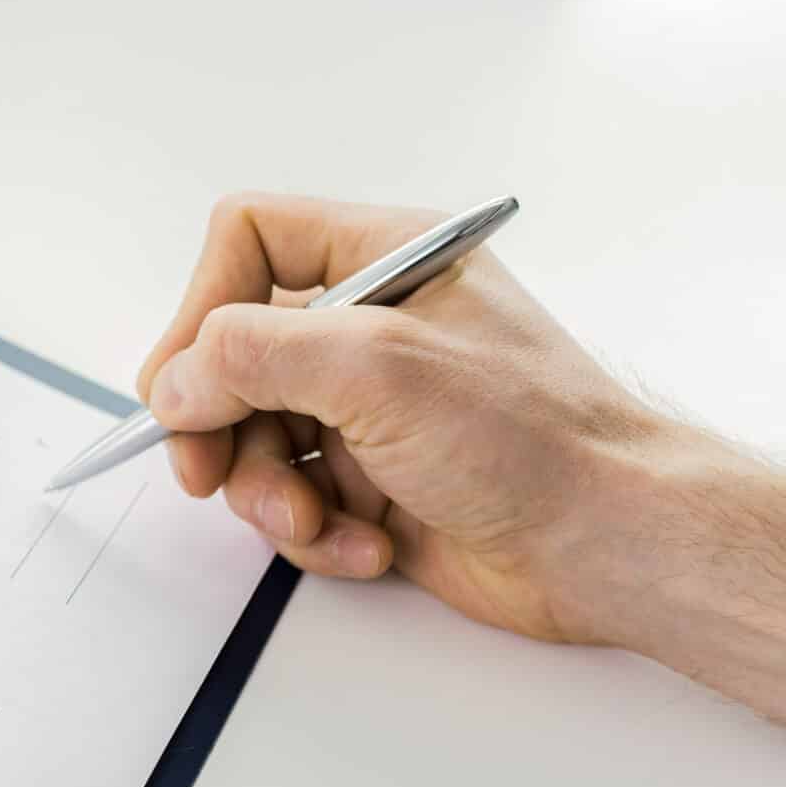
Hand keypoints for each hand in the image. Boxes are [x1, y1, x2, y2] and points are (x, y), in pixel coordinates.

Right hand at [137, 194, 785, 718]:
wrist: (611, 545)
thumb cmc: (535, 438)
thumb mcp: (378, 367)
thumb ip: (252, 355)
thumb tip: (174, 383)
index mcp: (385, 258)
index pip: (249, 240)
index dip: (201, 306)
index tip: (184, 380)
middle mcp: (372, 325)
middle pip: (231, 354)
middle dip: (221, 424)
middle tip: (209, 473)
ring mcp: (371, 408)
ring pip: (254, 439)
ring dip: (269, 493)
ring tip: (315, 520)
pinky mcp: (375, 482)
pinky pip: (294, 502)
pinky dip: (314, 532)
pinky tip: (369, 543)